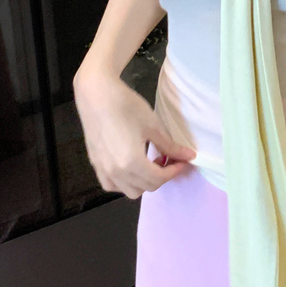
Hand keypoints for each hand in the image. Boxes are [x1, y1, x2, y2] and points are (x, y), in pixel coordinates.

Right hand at [73, 70, 195, 198]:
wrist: (97, 96)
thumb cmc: (127, 107)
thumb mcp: (153, 127)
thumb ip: (170, 146)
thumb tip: (190, 156)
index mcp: (131, 163)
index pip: (159, 179)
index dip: (174, 171)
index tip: (183, 160)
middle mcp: (116, 172)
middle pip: (146, 187)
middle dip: (161, 176)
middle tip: (168, 159)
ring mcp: (103, 170)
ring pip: (129, 191)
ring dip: (144, 182)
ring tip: (150, 163)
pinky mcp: (95, 164)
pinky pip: (112, 185)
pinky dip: (125, 183)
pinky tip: (131, 167)